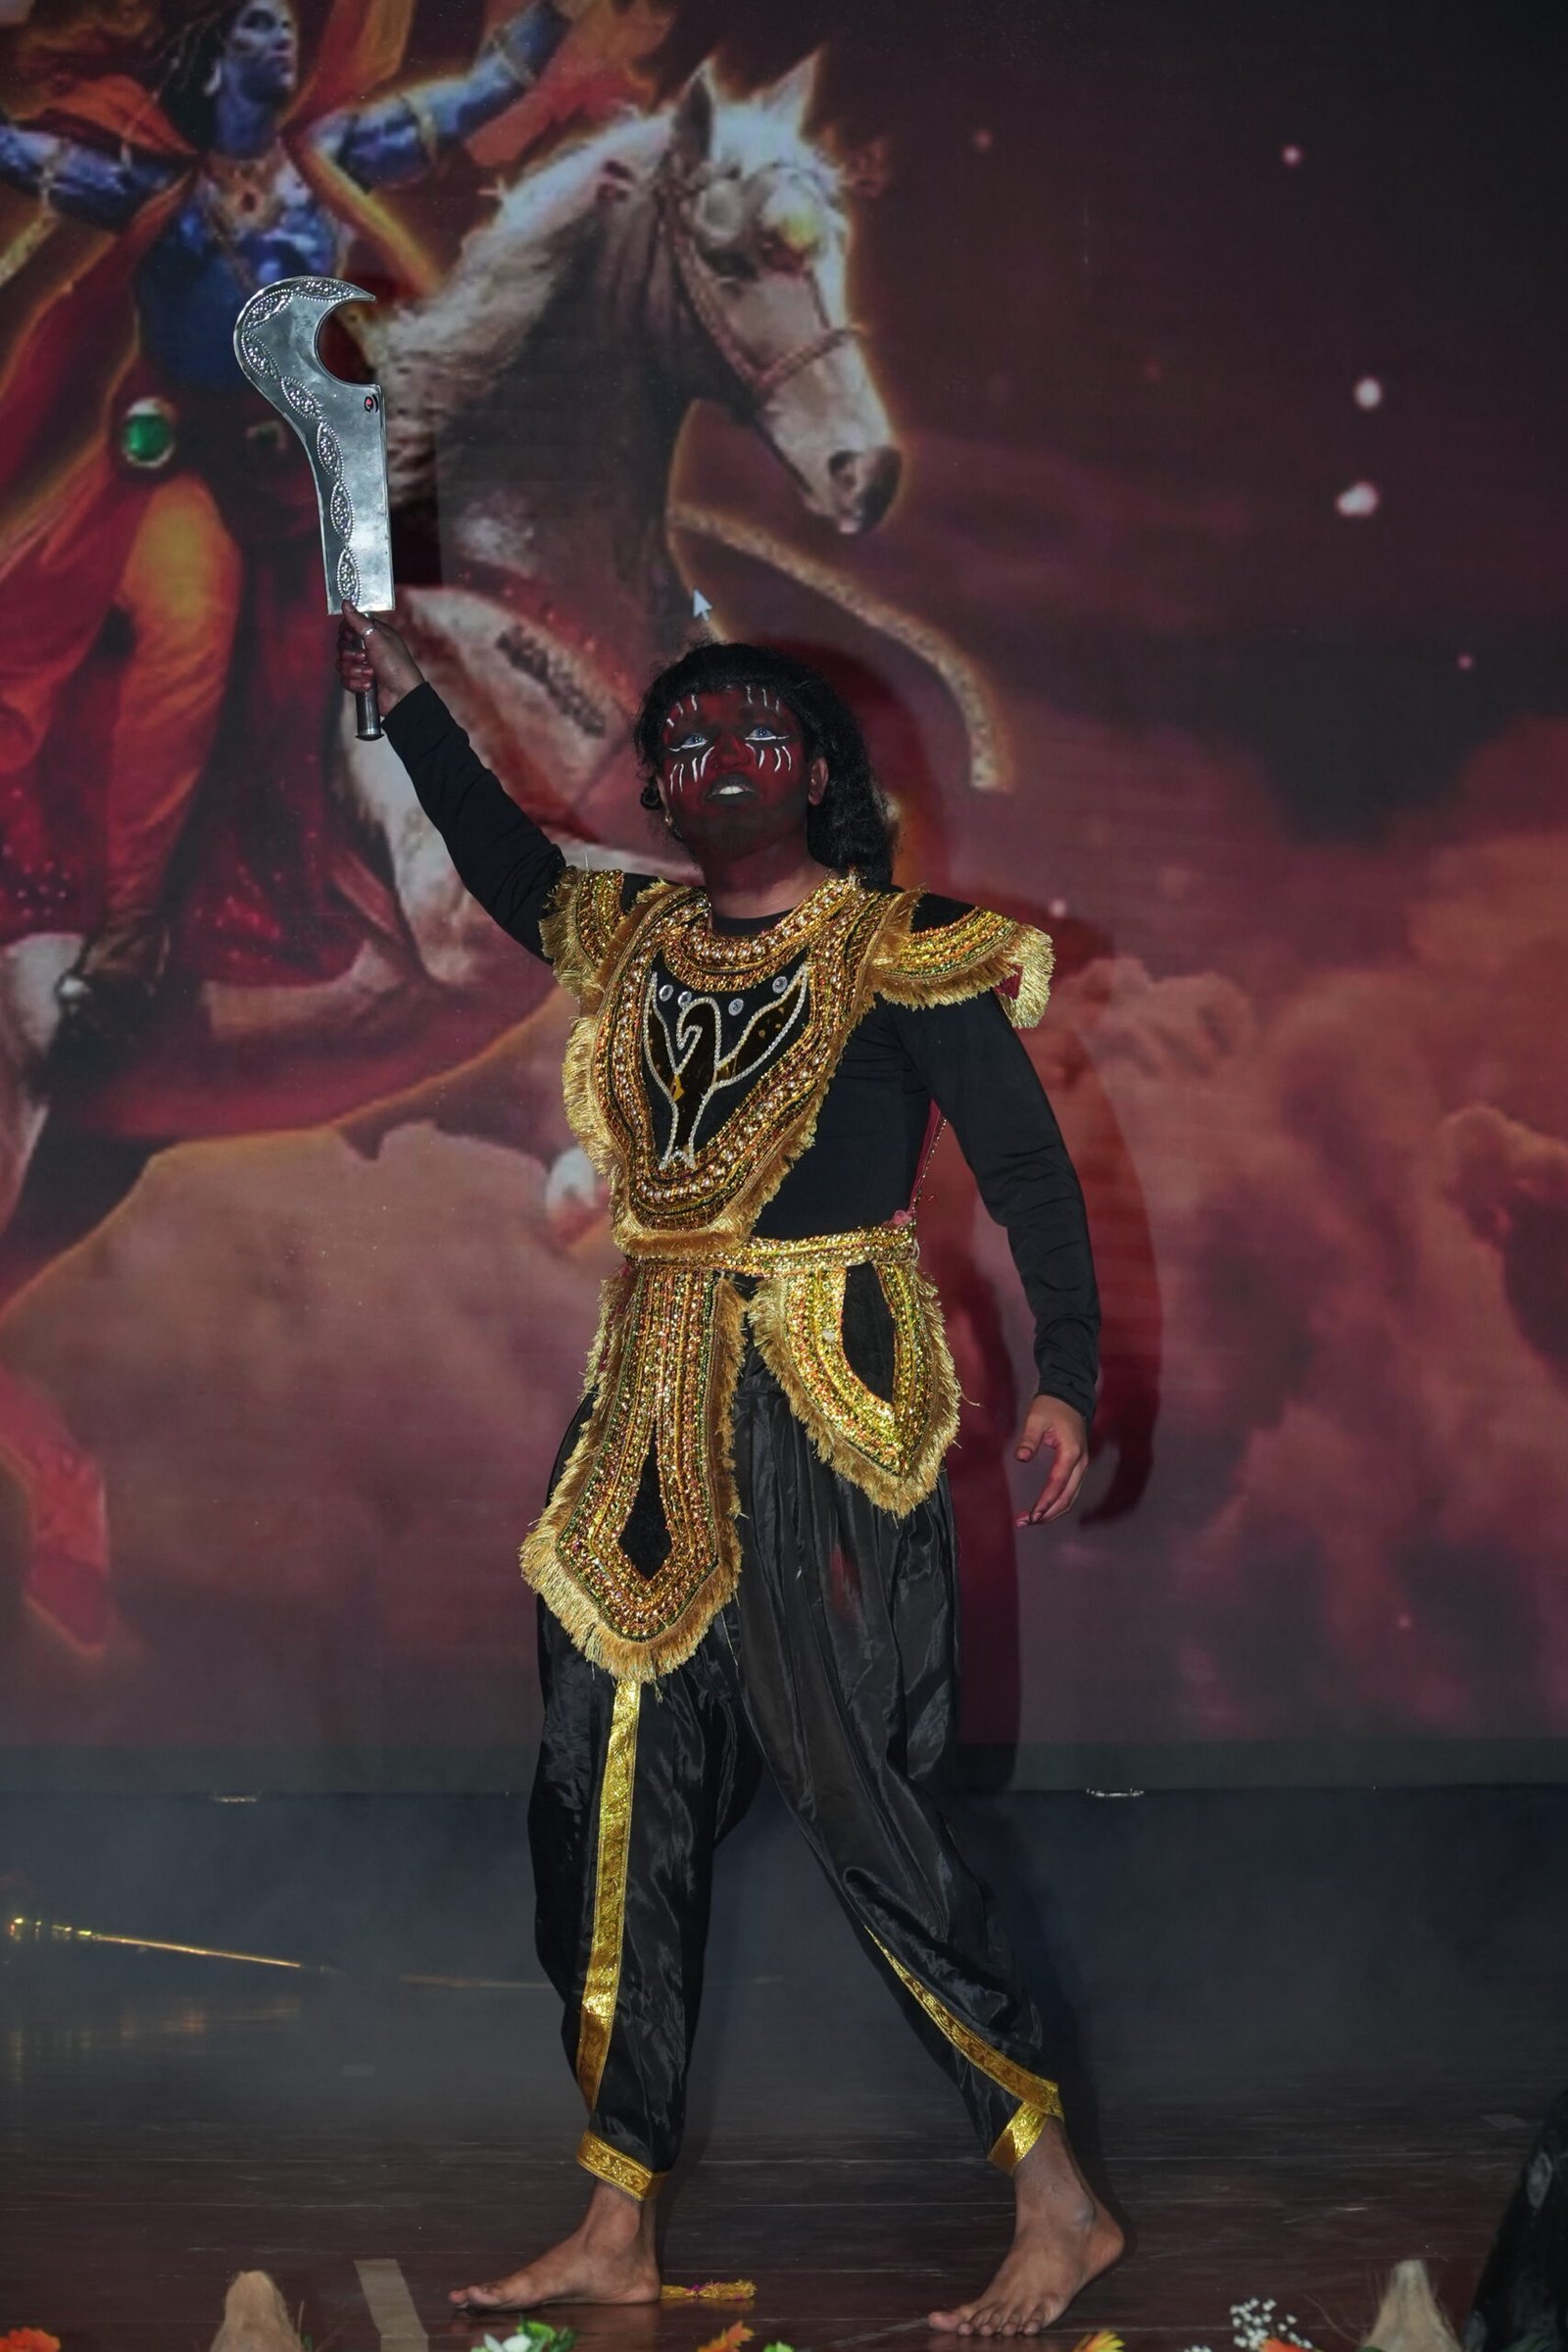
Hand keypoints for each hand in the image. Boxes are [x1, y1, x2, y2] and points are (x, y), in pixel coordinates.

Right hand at [338, 602, 424, 714]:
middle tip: (365, 658)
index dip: (346, 633)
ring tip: (370, 674)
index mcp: (375, 634)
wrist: (402, 696)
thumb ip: (359, 621)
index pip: (349, 627)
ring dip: (355, 671)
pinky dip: (355, 683)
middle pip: (342, 646)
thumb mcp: (378, 639)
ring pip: (342, 664)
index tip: (350, 636)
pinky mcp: (360, 681)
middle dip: (351, 655)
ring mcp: (363, 666)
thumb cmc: (396, 666)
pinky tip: (368, 685)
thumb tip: (346, 603)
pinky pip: (345, 680)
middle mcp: (368, 649)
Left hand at [1014, 1394, 1088, 1525]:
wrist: (1070, 1396)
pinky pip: (1070, 1490)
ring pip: (1070, 1497)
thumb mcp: (1036, 1418)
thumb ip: (1029, 1439)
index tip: (1032, 1515)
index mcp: (1071, 1452)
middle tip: (1025, 1522)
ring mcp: (1081, 1466)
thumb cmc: (1052, 1406)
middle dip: (1047, 1513)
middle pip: (1067, 1497)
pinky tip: (1042, 1509)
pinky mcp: (1077, 1466)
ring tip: (1030, 1520)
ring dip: (1052, 1511)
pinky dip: (1057, 1503)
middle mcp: (1080, 1463)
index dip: (1046, 1501)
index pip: (1058, 1483)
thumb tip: (1021, 1458)